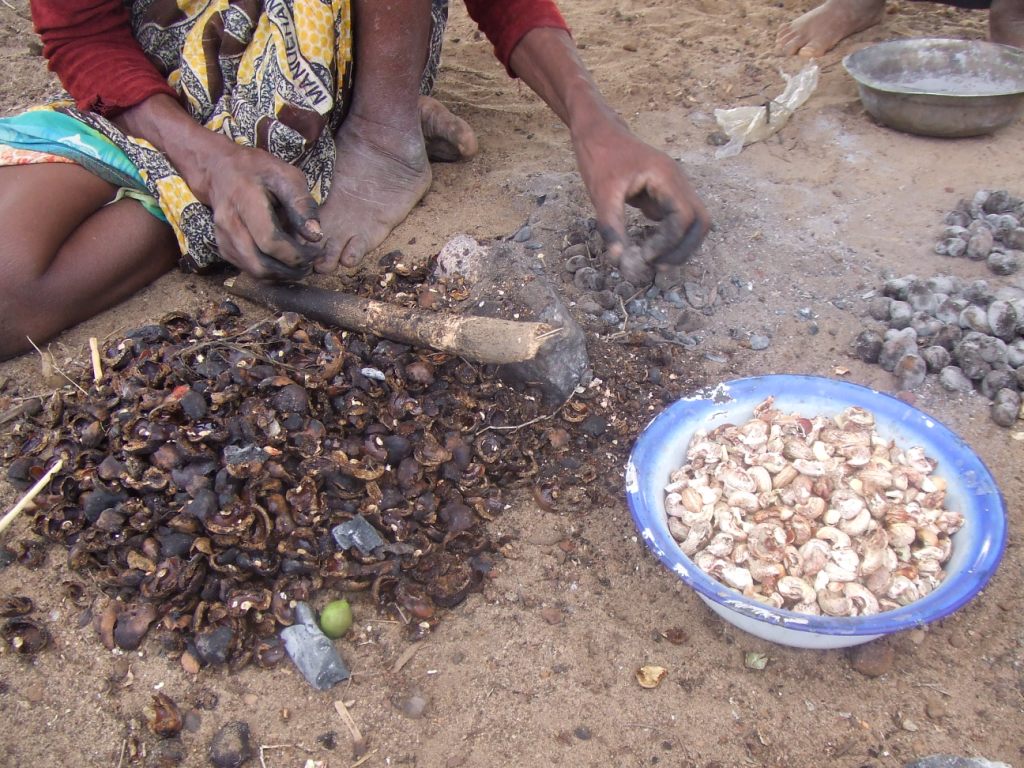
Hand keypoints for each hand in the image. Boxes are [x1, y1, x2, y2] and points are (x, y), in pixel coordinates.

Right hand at [200, 144, 324, 281]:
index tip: (317, 253)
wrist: (220, 170)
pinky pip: (247, 269)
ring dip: (281, 275)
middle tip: (310, 264)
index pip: (270, 241)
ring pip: (253, 271)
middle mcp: (229, 222)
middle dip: (290, 270)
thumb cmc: (257, 170)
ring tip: (300, 266)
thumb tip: (315, 236)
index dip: (296, 254)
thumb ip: (302, 205)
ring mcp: (222, 237)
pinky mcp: (223, 247)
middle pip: (260, 263)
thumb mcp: (285, 176)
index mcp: (245, 200)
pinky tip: (283, 263)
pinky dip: (269, 273)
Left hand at [572, 118, 709, 284]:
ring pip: (693, 222)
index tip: (645, 256)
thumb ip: (611, 227)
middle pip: (700, 222)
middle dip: (683, 248)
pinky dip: (669, 237)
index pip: (684, 217)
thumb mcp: (601, 194)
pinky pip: (678, 219)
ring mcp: (674, 187)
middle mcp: (678, 181)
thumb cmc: (600, 158)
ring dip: (679, 245)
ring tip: (655, 262)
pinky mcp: (665, 193)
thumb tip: (619, 260)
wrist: (598, 133)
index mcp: (666, 177)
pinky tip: (649, 248)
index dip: (669, 242)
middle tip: (659, 268)